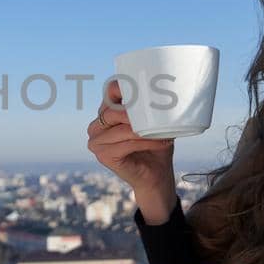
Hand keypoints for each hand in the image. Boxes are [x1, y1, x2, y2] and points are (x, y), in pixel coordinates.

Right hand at [86, 78, 174, 198]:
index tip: (146, 90)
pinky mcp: (103, 156)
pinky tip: (161, 142)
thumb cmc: (155, 146)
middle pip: (113, 111)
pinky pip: (127, 144)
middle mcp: (96, 126)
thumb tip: (167, 92)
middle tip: (158, 115)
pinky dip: (146, 142)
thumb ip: (152, 108)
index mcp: (106, 113)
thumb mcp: (154, 123)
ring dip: (146, 130)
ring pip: (122, 128)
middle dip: (137, 112)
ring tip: (164, 132)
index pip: (110, 91)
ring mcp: (96, 142)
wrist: (155, 176)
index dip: (124, 87)